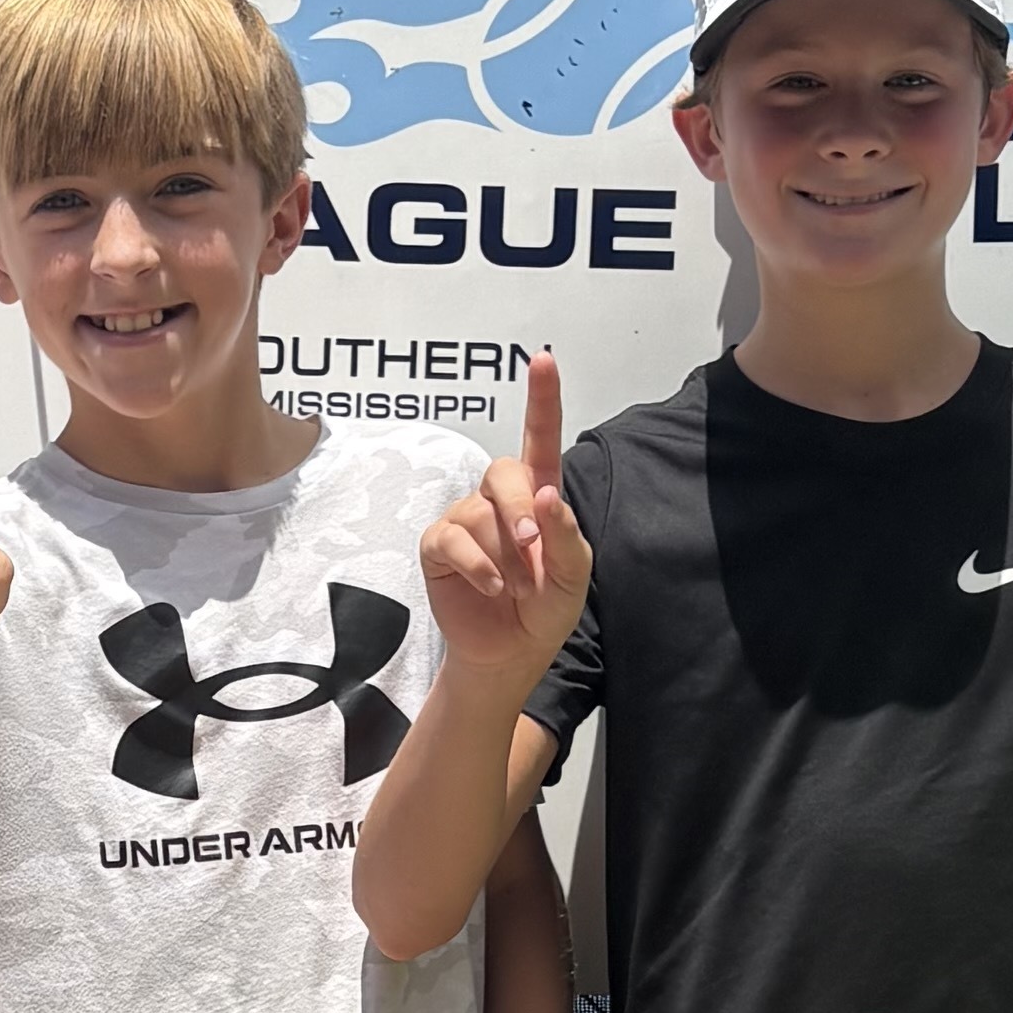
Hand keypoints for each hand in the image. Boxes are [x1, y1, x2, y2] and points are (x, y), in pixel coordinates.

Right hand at [416, 355, 591, 688]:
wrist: (510, 652)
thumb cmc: (545, 608)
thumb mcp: (573, 575)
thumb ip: (565, 535)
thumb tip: (546, 495)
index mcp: (539, 494)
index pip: (540, 438)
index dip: (541, 399)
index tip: (543, 360)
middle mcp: (499, 498)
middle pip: (503, 473)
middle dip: (519, 510)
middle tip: (532, 550)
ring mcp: (465, 518)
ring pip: (479, 513)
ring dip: (505, 556)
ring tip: (517, 589)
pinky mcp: (440, 545)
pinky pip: (453, 539)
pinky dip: (478, 565)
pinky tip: (494, 588)